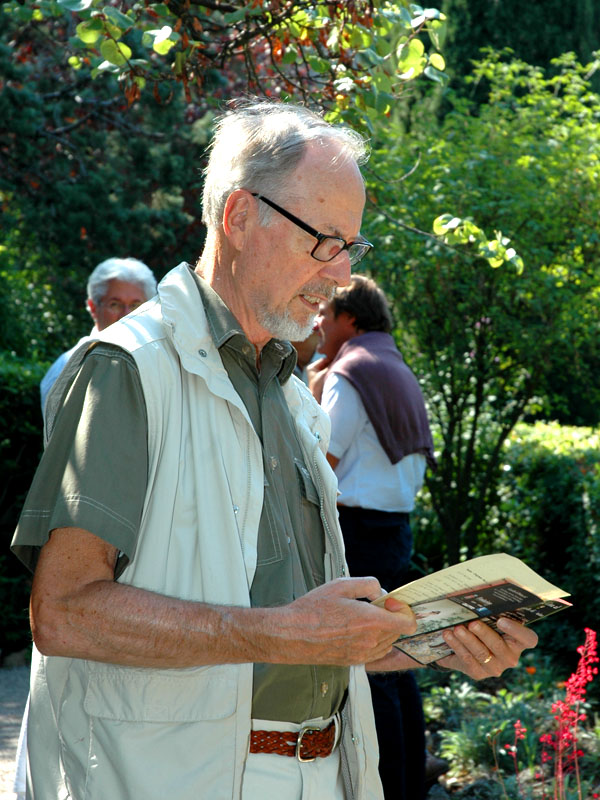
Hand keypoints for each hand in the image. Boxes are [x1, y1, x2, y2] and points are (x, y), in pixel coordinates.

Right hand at [273, 578, 416, 666]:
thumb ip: (368, 584)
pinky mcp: (355, 661)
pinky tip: (357, 630)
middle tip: (371, 605)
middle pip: (398, 630)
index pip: (407, 623)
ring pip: (388, 642)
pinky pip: (376, 652)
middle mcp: (370, 641)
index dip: (403, 609)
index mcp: (370, 621)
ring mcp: (363, 654)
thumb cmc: (312, 610)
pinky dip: (374, 641)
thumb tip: (381, 593)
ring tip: (362, 617)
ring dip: (383, 629)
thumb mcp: (341, 585)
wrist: (292, 634)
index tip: (389, 602)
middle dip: (390, 616)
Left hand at [436, 617, 537, 678]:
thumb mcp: (489, 618)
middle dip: (484, 633)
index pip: (529, 639)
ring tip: (456, 628)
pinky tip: (448, 636)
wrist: (466, 646)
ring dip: (467, 640)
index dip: (517, 631)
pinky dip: (457, 646)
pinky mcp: (478, 673)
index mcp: (518, 642)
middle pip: (499, 646)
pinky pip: (467, 659)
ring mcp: (494, 667)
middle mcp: (510, 657)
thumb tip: (479, 590)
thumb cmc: (483, 626)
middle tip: (472, 623)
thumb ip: (490, 610)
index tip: (501, 620)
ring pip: (481, 653)